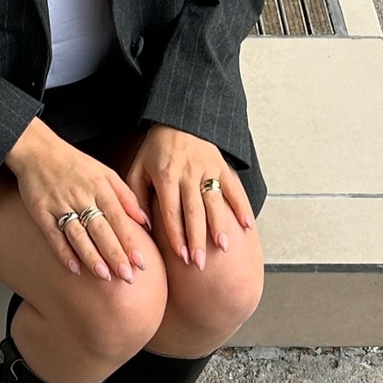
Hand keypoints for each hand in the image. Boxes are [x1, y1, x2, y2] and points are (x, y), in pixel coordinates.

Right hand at [6, 119, 151, 281]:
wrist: (37, 150)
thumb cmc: (75, 164)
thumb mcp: (104, 173)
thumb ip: (126, 196)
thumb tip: (146, 221)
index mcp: (99, 186)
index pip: (118, 218)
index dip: (130, 241)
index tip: (141, 262)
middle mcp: (81, 196)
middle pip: (101, 230)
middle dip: (115, 254)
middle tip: (128, 277)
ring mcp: (60, 204)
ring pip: (78, 235)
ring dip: (92, 257)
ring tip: (105, 276)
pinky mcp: (41, 211)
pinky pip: (54, 235)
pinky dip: (63, 252)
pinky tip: (74, 269)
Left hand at [125, 125, 254, 270]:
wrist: (178, 120)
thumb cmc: (155, 150)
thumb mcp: (138, 168)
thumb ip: (136, 196)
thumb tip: (143, 226)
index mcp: (165, 175)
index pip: (171, 211)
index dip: (176, 235)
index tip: (181, 257)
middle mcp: (188, 173)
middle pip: (194, 211)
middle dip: (197, 239)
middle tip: (199, 263)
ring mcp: (207, 169)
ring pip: (214, 201)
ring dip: (219, 225)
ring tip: (222, 248)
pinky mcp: (222, 166)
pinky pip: (234, 188)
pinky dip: (242, 207)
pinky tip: (247, 226)